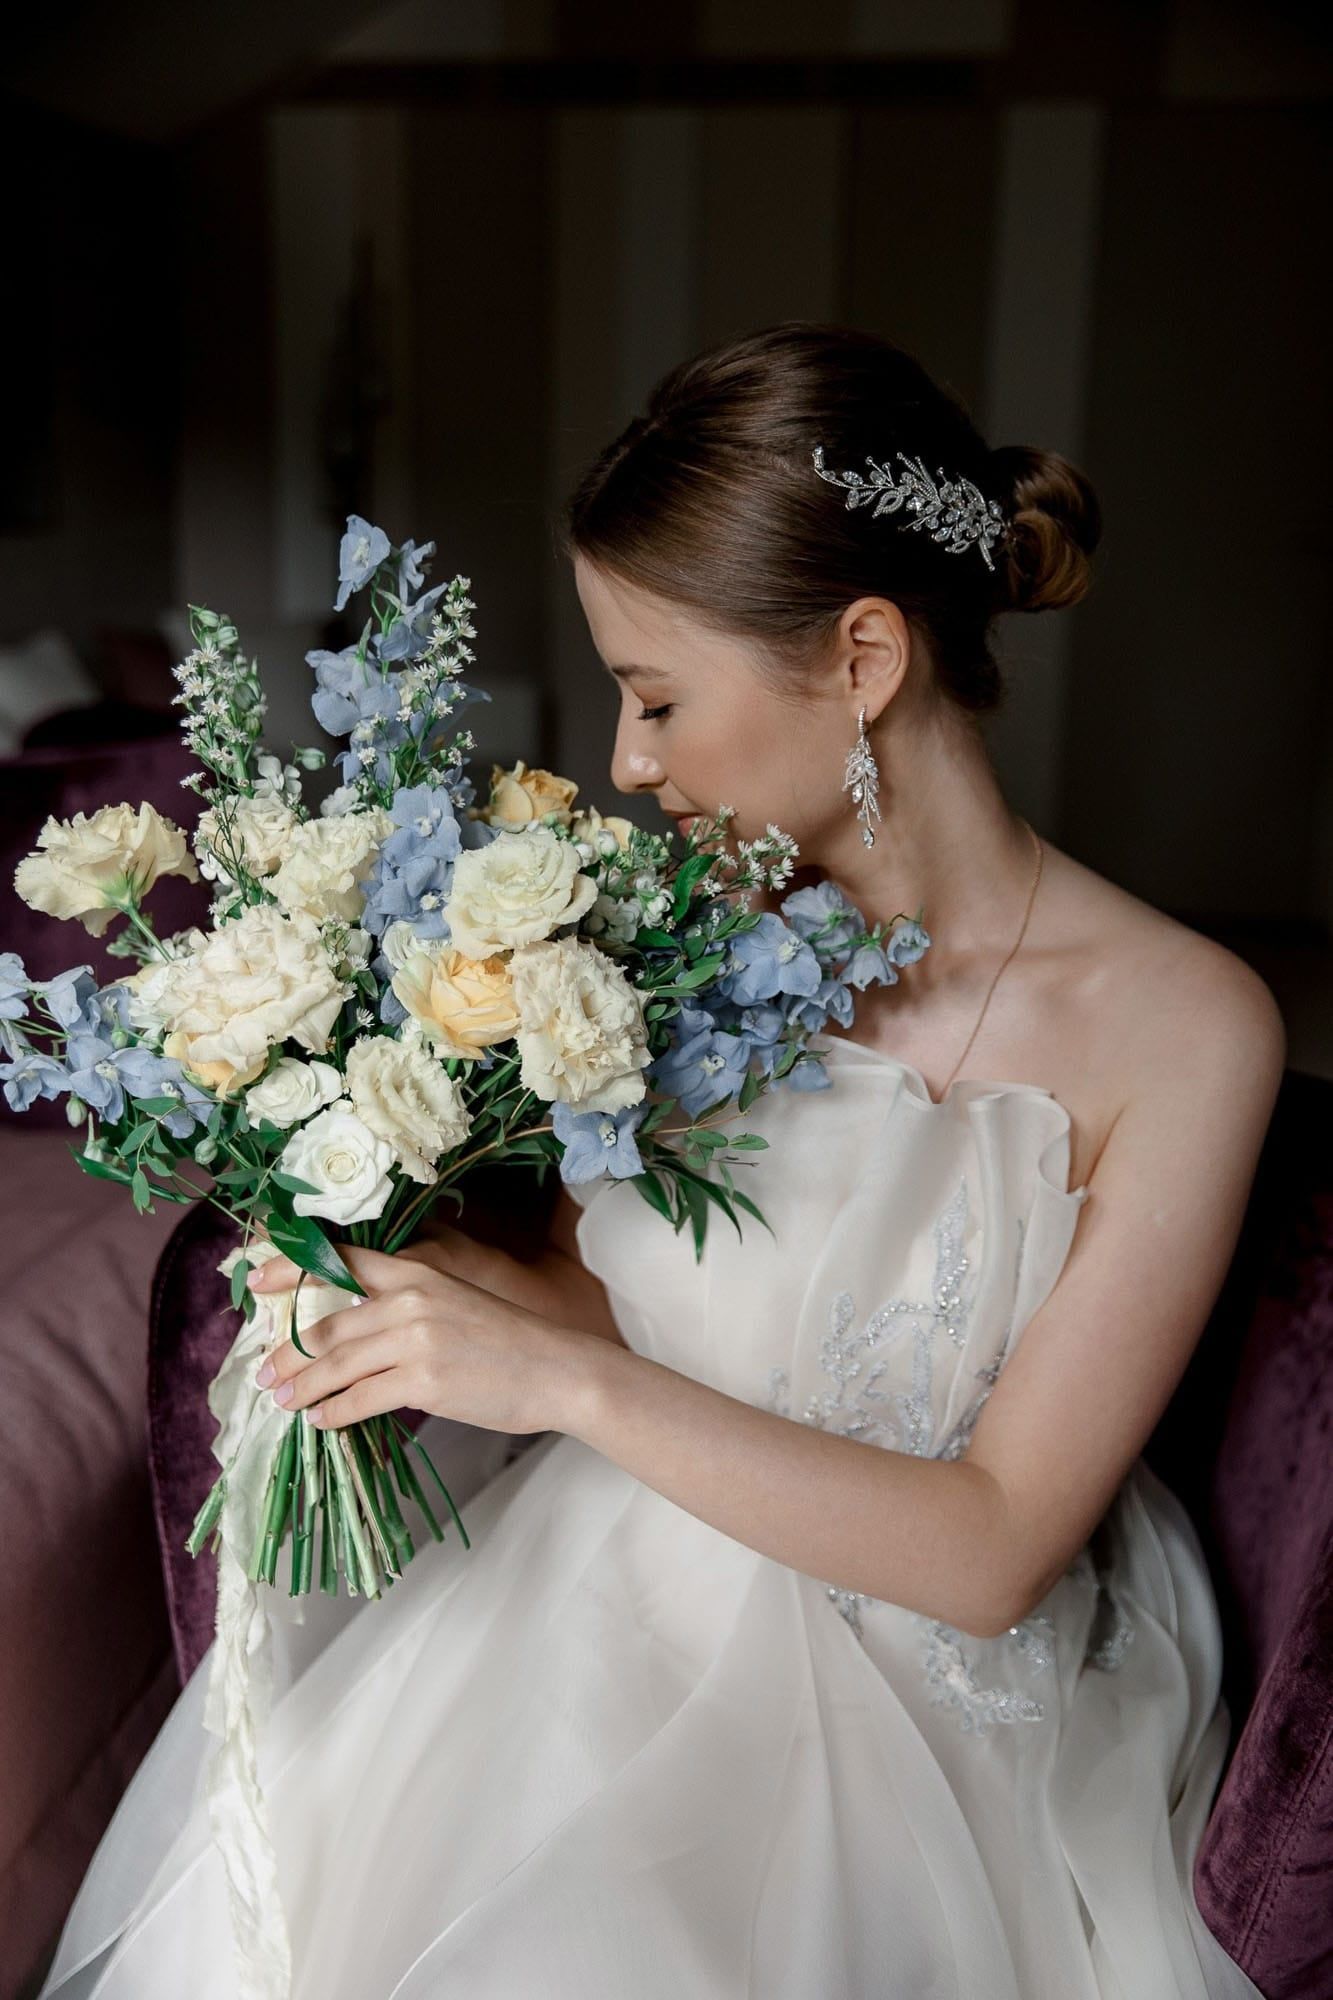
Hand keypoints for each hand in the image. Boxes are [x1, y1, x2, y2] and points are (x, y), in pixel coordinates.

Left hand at [246, 1243, 593, 1436]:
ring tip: (282, 1401)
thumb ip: (405, 1310)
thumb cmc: (509, 1342)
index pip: (341, 1262)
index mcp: (417, 1273)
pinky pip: (359, 1399)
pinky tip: (321, 1420)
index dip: (290, 1268)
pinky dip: (333, 1413)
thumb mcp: (455, 1304)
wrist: (557, 1370)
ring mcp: (416, 1340)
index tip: (255, 1279)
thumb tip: (353, 1335)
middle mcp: (410, 1300)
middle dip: (287, 1352)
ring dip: (301, 1387)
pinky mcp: (423, 1382)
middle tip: (264, 1373)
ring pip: (335, 1365)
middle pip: (327, 1324)